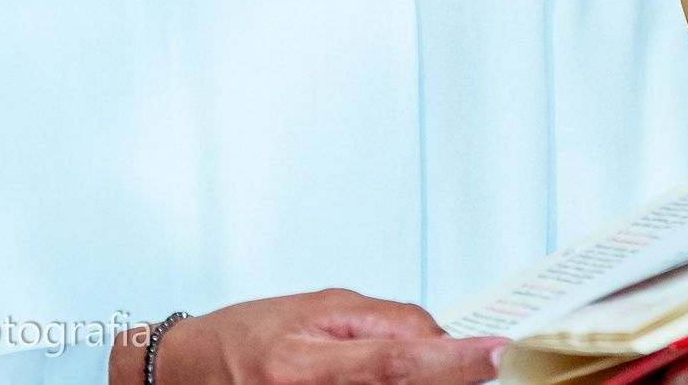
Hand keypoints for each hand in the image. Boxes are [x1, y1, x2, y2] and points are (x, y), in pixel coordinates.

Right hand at [111, 291, 506, 384]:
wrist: (190, 372)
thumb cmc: (252, 334)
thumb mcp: (317, 309)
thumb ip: (382, 322)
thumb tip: (443, 340)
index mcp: (304, 361)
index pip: (391, 360)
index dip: (449, 360)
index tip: (497, 352)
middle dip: (446, 379)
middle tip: (479, 365)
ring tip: (430, 369)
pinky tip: (390, 380)